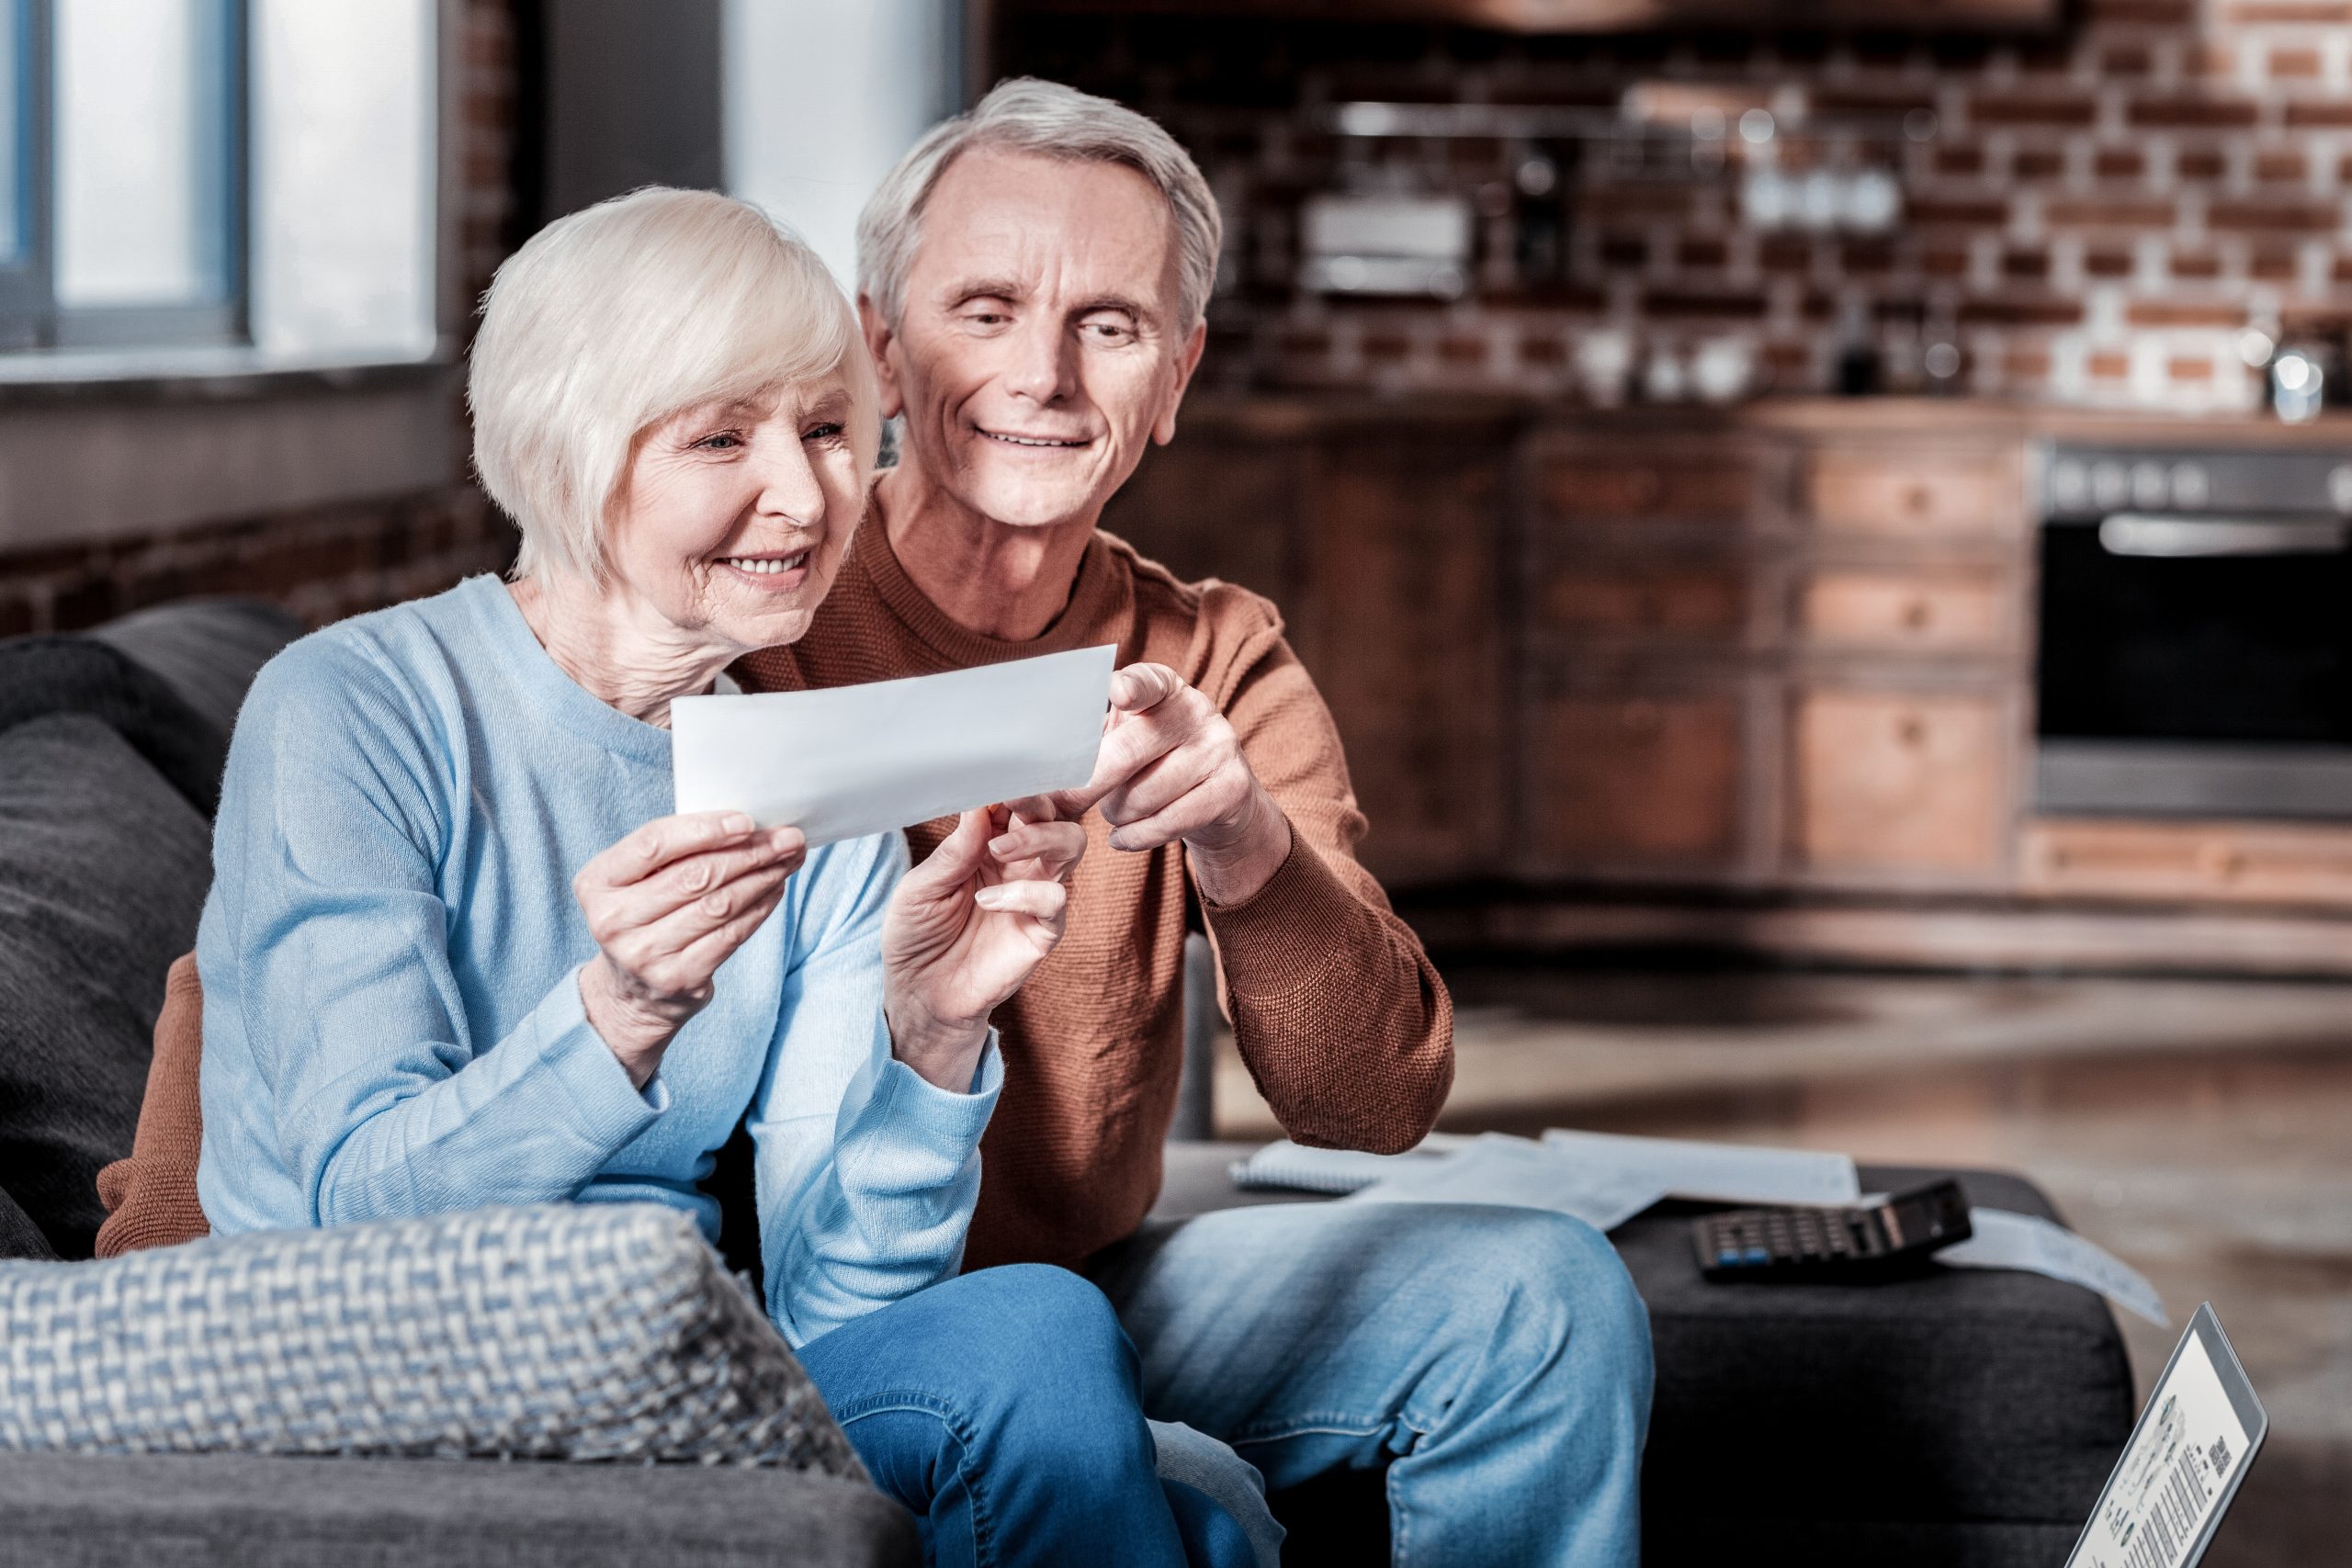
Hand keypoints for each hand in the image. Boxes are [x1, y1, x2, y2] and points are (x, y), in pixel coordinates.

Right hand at [573, 812, 804, 1086]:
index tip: (748, 821)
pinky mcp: (679, 978)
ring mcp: (645, 954)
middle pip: (695, 875)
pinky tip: (775, 889)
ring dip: (762, 877)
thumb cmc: (643, 915)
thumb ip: (675, 850)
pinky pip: (731, 934)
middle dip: (749, 852)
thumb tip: (747, 825)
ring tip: (788, 860)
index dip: (705, 829)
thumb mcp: (636, 880)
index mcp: (597, 882)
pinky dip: (760, 908)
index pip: (654, 844)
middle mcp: (614, 920)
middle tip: (787, 838)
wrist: (632, 991)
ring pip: (719, 904)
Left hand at [882, 805, 1085, 1090]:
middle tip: (1009, 801)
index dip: (1011, 783)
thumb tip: (980, 805)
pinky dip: (1024, 893)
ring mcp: (1035, 894)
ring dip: (1038, 837)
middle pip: (1053, 812)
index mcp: (988, 841)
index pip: (1015, 800)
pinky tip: (988, 901)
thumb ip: (954, 850)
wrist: (921, 995)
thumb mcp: (920, 887)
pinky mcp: (1044, 929)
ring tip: (998, 850)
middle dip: (1036, 799)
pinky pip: (1055, 899)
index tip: (996, 771)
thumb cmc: (916, 935)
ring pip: (1070, 844)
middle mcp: (1019, 861)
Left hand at [1018, 663, 1289, 905]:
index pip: (1145, 682)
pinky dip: (1135, 837)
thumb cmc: (1153, 760)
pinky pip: (1167, 823)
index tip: (1116, 693)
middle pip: (1127, 752)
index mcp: (1164, 687)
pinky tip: (1123, 837)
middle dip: (1087, 785)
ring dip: (1116, 814)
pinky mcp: (1231, 789)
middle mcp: (1197, 710)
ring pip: (1143, 796)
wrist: (1220, 796)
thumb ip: (1093, 736)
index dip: (1130, 687)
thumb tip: (1037, 764)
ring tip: (1116, 810)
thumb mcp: (1127, 735)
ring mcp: (1220, 748)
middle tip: (1065, 803)